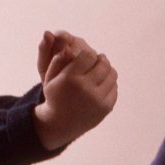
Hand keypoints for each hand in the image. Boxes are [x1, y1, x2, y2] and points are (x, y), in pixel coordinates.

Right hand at [33, 32, 117, 149]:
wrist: (60, 123)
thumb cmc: (55, 94)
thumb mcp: (50, 76)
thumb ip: (58, 58)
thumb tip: (64, 41)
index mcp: (71, 79)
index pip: (88, 55)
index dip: (88, 55)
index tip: (85, 58)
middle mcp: (85, 89)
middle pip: (103, 63)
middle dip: (100, 60)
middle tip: (97, 60)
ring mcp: (98, 99)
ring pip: (112, 74)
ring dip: (107, 70)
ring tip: (100, 71)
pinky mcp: (106, 107)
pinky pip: (114, 88)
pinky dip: (109, 84)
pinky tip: (102, 84)